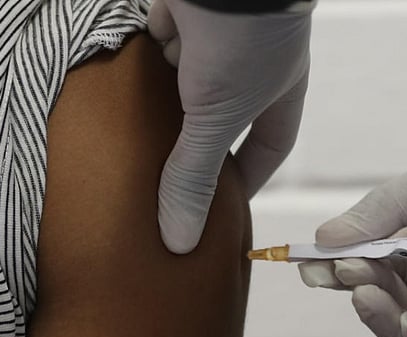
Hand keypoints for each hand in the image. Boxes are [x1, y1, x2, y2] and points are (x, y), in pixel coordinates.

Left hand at [148, 0, 311, 252]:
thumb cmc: (244, 37)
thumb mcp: (217, 116)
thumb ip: (195, 175)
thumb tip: (180, 242)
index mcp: (279, 90)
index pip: (270, 144)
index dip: (251, 174)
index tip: (227, 204)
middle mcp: (253, 63)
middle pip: (224, 114)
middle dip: (199, 142)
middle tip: (171, 177)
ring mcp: (219, 33)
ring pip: (189, 76)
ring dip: (167, 98)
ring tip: (137, 137)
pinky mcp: (185, 7)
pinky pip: (162, 37)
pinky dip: (148, 54)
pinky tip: (127, 75)